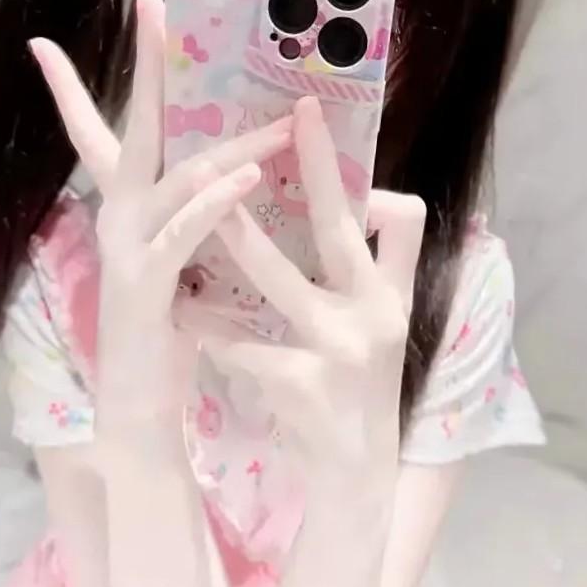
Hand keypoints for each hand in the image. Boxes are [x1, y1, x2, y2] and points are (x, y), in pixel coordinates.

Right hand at [28, 0, 292, 431]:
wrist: (139, 402)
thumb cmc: (168, 328)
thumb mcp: (181, 259)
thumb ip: (198, 215)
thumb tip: (239, 172)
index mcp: (125, 209)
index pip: (96, 135)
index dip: (69, 89)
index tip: (44, 42)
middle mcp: (118, 216)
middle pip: (132, 127)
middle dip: (145, 65)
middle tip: (151, 5)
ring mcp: (127, 247)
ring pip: (177, 176)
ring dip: (232, 145)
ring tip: (281, 123)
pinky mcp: (145, 283)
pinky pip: (185, 231)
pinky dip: (217, 203)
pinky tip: (250, 180)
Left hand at [204, 96, 425, 482]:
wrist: (357, 469)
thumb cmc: (364, 383)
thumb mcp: (388, 322)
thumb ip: (382, 264)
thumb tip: (375, 197)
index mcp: (391, 294)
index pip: (397, 220)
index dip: (365, 177)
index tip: (320, 120)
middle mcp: (376, 315)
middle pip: (343, 233)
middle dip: (318, 171)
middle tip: (290, 118)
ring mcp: (341, 351)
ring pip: (283, 283)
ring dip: (244, 244)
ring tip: (212, 213)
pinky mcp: (304, 387)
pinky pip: (245, 344)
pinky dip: (214, 328)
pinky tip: (188, 318)